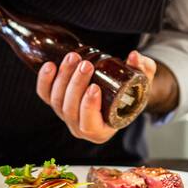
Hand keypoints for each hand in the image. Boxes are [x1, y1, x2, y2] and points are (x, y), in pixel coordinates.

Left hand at [36, 50, 156, 143]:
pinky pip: (44, 94)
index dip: (88, 108)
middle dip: (75, 85)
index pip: (89, 125)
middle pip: (69, 110)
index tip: (94, 87)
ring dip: (63, 78)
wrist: (117, 91)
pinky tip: (50, 65)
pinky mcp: (55, 101)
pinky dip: (44, 81)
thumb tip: (134, 56)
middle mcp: (79, 127)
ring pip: (56, 100)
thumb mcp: (143, 83)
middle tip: (86, 65)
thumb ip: (144, 70)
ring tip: (74, 58)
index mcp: (100, 131)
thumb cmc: (131, 93)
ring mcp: (65, 115)